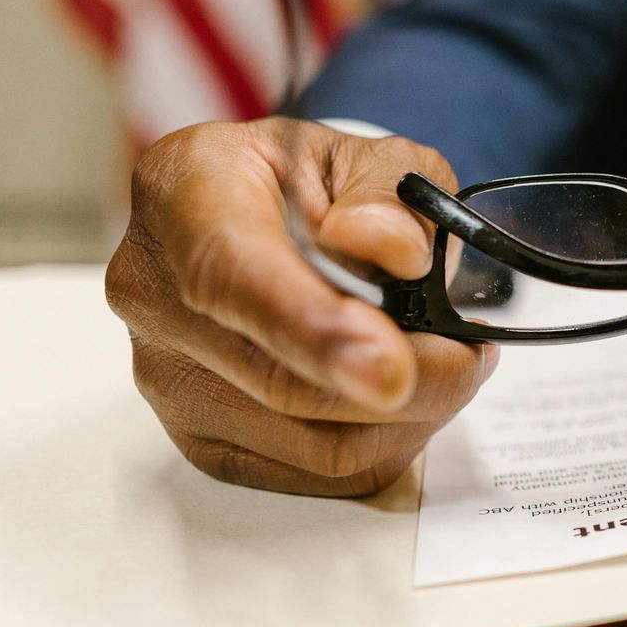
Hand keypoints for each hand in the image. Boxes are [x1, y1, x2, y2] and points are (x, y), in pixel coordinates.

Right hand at [107, 119, 495, 496]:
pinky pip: (317, 474)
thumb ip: (392, 191)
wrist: (254, 214)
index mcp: (185, 196)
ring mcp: (168, 378)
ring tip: (447, 363)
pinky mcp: (203, 439)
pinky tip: (407, 393)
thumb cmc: (306, 183)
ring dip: (412, 417)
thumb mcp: (366, 152)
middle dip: (414, 382)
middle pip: (289, 385)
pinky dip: (386, 443)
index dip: (314, 331)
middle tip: (472, 352)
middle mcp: (154, 294)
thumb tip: (395, 252)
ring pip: (316, 444)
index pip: (233, 277)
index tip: (392, 370)